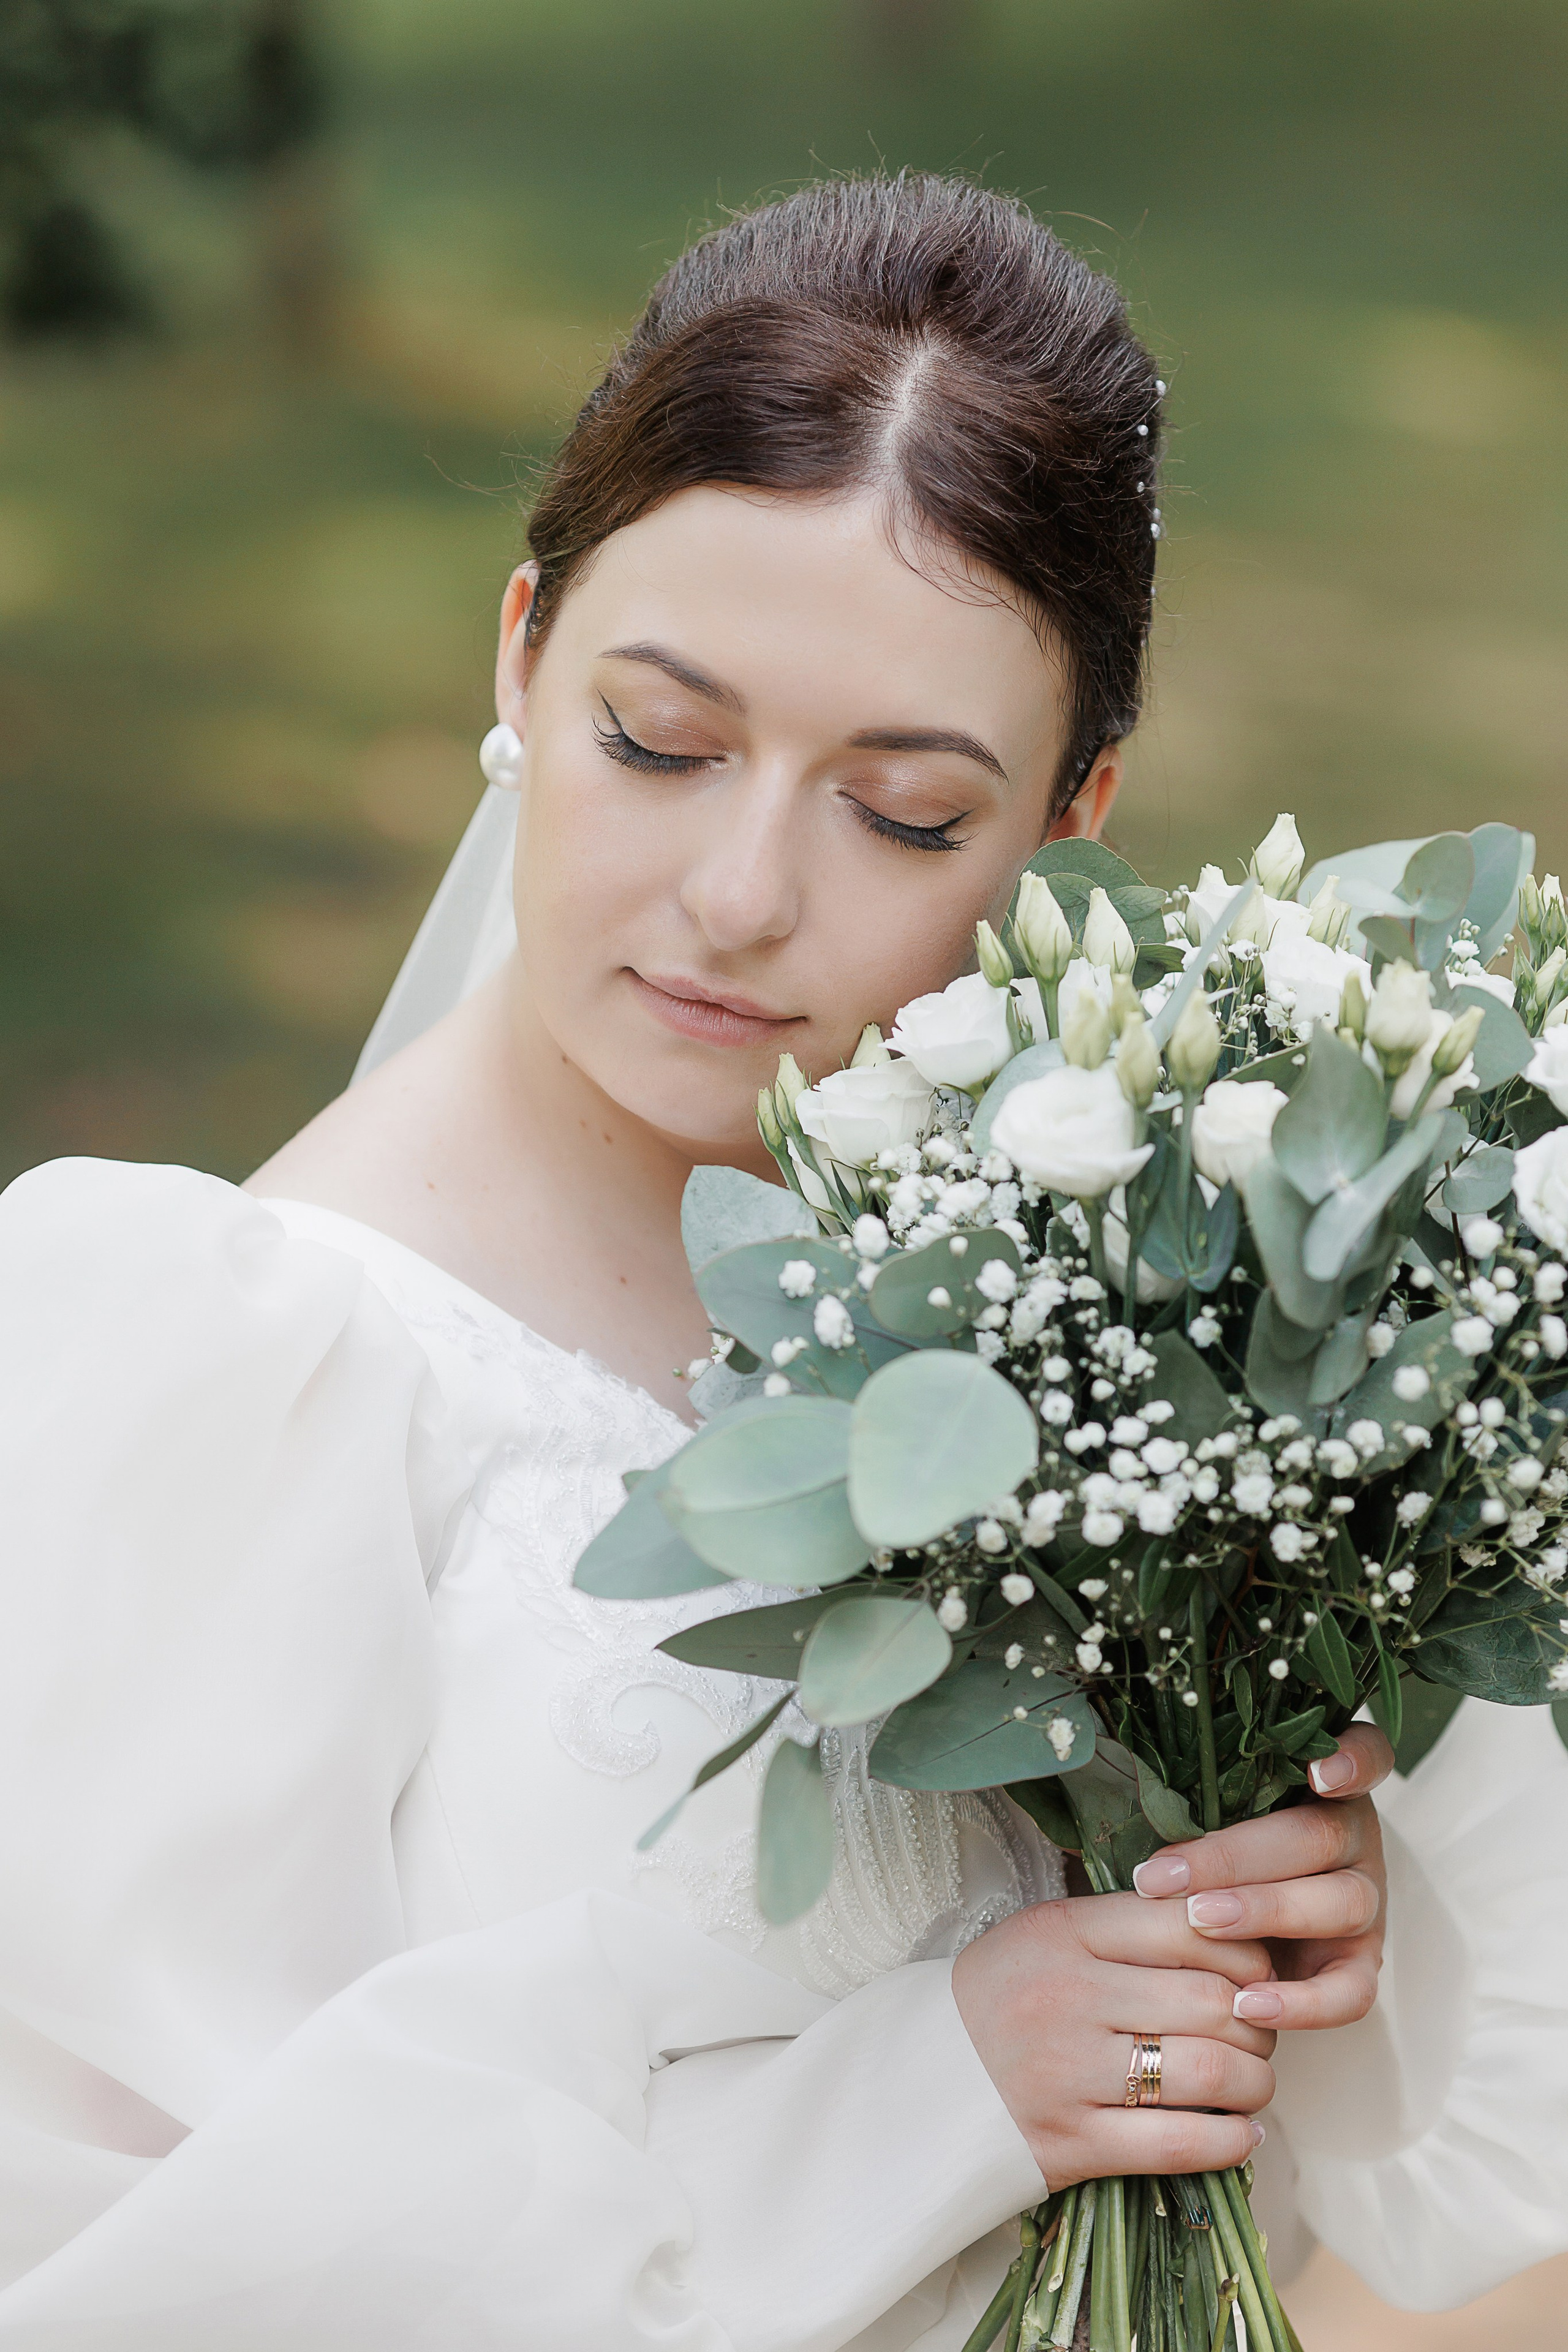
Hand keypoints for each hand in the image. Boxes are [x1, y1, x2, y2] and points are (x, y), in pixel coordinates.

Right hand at [952, 1885, 1275, 2187]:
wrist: (916, 2083)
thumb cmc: (999, 1999)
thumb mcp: (1046, 1935)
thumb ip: (1125, 1925)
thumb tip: (1226, 1927)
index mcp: (1062, 1932)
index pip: (1187, 1924)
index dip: (1243, 1949)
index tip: (1252, 1969)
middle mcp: (1069, 1996)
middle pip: (1213, 1999)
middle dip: (1258, 2019)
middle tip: (1256, 2029)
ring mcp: (1069, 2074)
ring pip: (1211, 2071)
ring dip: (1255, 2079)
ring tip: (1251, 2079)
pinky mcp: (1073, 2145)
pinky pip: (1181, 2144)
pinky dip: (1231, 2140)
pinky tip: (1241, 2131)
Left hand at [1129, 1723, 1392, 2031]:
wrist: (1230, 1927)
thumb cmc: (1207, 1850)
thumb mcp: (1201, 1813)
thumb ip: (1186, 1796)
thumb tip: (1111, 1797)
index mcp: (1324, 1788)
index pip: (1366, 1755)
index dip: (1351, 1759)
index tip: (1317, 1771)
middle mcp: (1354, 1840)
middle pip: (1317, 1837)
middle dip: (1235, 1857)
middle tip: (1167, 1876)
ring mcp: (1363, 1903)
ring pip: (1340, 1904)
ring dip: (1265, 1912)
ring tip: (1200, 1923)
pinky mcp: (1359, 1967)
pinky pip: (1350, 1992)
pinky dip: (1304, 2003)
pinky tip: (1250, 2005)